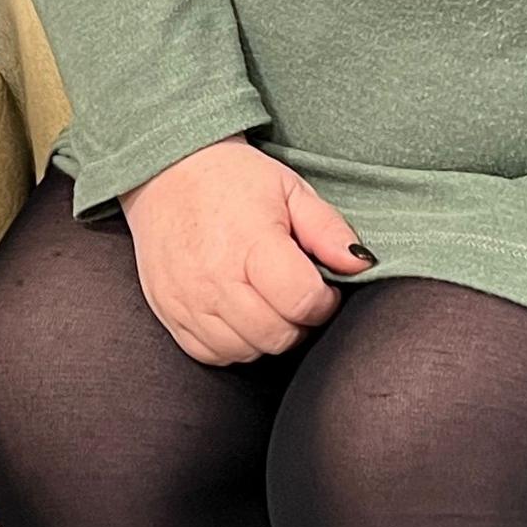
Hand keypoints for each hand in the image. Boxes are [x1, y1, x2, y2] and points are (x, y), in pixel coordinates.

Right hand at [121, 136, 371, 364]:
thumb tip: (361, 263)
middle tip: (296, 296)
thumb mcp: (290, 190)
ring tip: (268, 303)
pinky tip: (239, 315)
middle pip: (276, 335)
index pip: (301, 302)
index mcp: (251, 242)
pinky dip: (232, 344)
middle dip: (298, 323)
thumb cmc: (234, 180)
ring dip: (266, 336)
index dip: (324, 302)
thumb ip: (328, 229)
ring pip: (245, 351)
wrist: (165, 172)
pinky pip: (211, 353)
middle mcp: (215, 277)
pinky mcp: (170, 313)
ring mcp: (188, 299)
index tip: (322, 288)